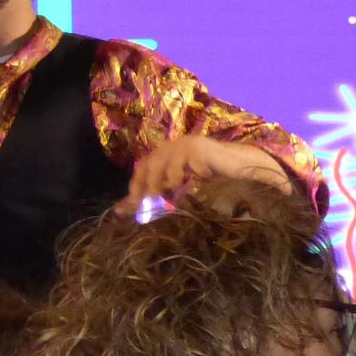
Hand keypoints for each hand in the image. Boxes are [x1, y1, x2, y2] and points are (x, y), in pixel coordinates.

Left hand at [119, 136, 285, 214]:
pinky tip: (205, 178)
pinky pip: (194, 161)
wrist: (233, 162)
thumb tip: (122, 211)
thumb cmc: (202, 173)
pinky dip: (197, 171)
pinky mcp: (202, 147)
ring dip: (172, 178)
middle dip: (151, 184)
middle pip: (153, 165)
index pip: (141, 168)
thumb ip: (154, 192)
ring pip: (171, 163)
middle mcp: (170, 146)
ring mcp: (185, 145)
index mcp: (161, 153)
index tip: (135, 204)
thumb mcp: (175, 184)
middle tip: (154, 201)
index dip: (136, 186)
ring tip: (177, 189)